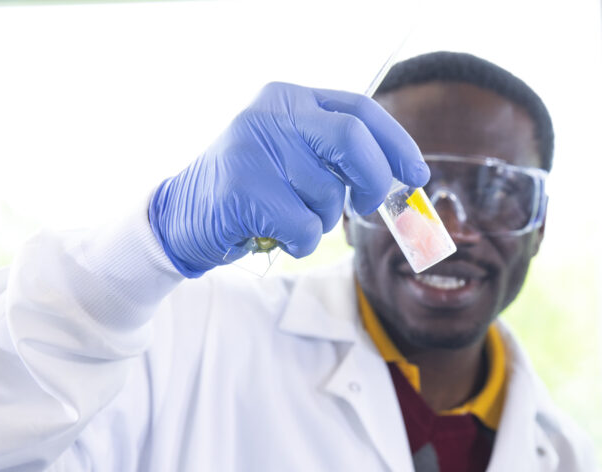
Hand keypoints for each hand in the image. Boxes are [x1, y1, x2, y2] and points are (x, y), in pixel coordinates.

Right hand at [148, 82, 429, 276]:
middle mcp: (270, 114)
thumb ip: (341, 156)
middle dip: (375, 179)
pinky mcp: (243, 190)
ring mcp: (253, 149)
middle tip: (371, 205)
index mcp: (289, 98)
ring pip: (328, 195)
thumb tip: (406, 178)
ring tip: (290, 218)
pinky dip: (302, 242)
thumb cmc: (256, 190)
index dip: (397, 144)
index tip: (417, 174)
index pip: (359, 111)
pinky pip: (305, 227)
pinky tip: (275, 235)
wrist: (183, 216)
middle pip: (351, 140)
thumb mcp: (295, 156)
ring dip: (322, 221)